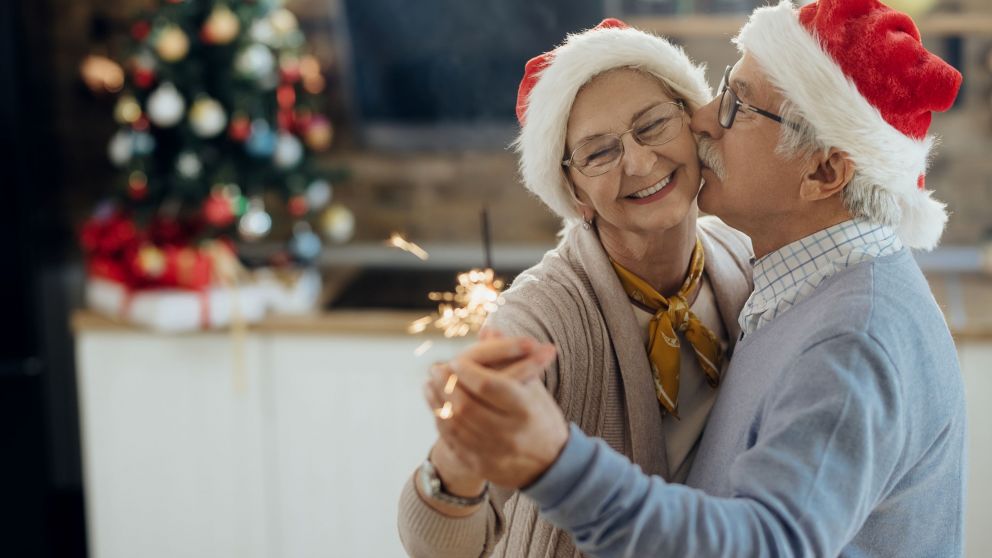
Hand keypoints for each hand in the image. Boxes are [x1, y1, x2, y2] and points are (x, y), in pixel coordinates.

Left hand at [417, 330, 549, 512]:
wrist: (551, 464)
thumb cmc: (540, 416)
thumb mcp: (533, 387)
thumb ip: (510, 359)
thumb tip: (489, 330)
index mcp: (525, 409)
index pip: (488, 385)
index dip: (468, 370)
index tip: (457, 359)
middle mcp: (510, 433)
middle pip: (466, 406)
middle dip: (446, 384)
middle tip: (436, 368)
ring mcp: (495, 453)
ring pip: (455, 424)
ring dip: (438, 401)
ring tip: (430, 383)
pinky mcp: (482, 466)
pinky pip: (454, 442)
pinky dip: (441, 421)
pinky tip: (437, 406)